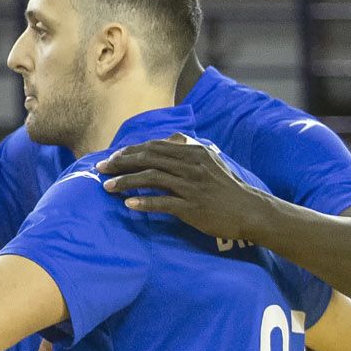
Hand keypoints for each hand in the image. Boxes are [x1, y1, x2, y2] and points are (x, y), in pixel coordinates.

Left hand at [100, 136, 269, 243]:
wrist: (251, 211)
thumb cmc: (227, 187)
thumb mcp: (210, 161)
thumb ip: (188, 149)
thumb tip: (170, 138)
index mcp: (193, 153)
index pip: (153, 147)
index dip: (129, 151)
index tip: (111, 157)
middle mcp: (191, 166)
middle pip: (148, 159)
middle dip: (120, 163)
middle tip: (100, 169)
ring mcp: (192, 186)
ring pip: (152, 179)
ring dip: (126, 182)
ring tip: (106, 187)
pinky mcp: (194, 207)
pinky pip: (164, 202)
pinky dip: (145, 202)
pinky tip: (128, 204)